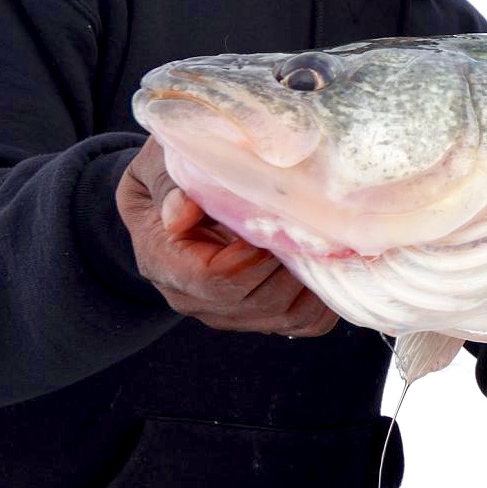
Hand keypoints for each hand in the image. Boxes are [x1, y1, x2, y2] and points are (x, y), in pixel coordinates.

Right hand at [115, 137, 337, 336]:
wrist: (170, 197)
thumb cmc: (171, 171)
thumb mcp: (158, 165)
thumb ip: (167, 185)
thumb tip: (180, 212)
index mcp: (162, 261)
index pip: (216, 279)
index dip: (255, 253)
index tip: (277, 219)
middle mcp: (191, 297)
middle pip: (260, 299)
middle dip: (293, 263)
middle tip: (314, 226)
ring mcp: (225, 312)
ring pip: (286, 315)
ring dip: (314, 280)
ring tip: (324, 240)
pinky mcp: (256, 314)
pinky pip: (303, 322)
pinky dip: (324, 297)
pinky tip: (327, 260)